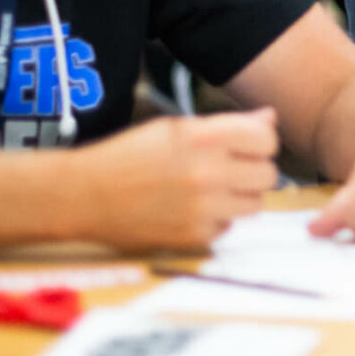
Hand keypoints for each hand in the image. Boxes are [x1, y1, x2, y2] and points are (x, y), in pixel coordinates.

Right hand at [72, 108, 278, 250]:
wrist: (85, 194)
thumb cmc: (129, 155)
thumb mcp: (176, 128)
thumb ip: (229, 125)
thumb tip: (270, 119)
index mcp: (204, 136)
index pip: (267, 139)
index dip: (260, 142)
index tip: (248, 146)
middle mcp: (208, 172)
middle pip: (269, 174)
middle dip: (254, 170)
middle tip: (231, 170)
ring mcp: (203, 207)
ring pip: (256, 204)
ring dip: (241, 197)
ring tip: (214, 190)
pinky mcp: (195, 236)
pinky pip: (229, 227)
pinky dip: (218, 219)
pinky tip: (193, 209)